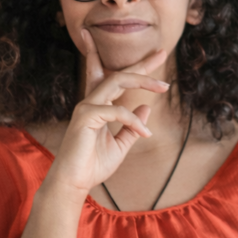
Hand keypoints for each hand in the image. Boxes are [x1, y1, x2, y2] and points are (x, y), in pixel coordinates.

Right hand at [45, 31, 167, 198]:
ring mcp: (87, 107)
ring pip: (117, 81)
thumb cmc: (93, 165)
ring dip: (142, 81)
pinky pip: (116, 111)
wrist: (74, 183)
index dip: (135, 67)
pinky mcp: (86, 116)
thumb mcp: (120, 145)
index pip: (115, 78)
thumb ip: (132, 126)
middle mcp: (92, 101)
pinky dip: (133, 120)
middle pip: (118, 73)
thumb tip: (146, 107)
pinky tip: (145, 133)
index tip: (157, 56)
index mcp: (99, 106)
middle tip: (162, 54)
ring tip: (164, 87)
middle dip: (141, 63)